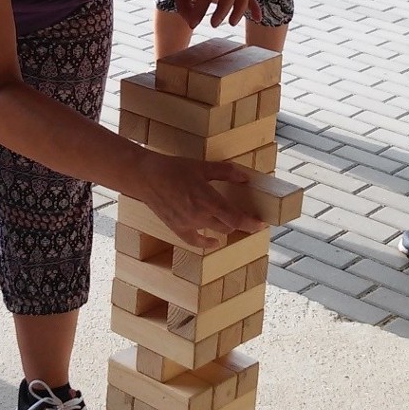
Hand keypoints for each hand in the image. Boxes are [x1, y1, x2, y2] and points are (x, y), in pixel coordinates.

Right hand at [137, 155, 264, 248]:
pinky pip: (195, 241)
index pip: (236, 219)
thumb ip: (225, 172)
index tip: (262, 223)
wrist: (146, 177)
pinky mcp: (177, 228)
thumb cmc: (174, 168)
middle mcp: (200, 216)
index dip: (251, 224)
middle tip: (248, 218)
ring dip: (226, 228)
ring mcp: (188, 224)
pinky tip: (214, 242)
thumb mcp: (202, 166)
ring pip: (215, 232)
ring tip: (232, 223)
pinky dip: (206, 243)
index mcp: (208, 200)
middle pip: (228, 227)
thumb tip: (245, 176)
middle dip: (240, 224)